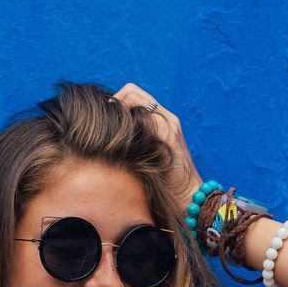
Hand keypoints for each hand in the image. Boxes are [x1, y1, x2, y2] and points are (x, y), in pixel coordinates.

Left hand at [108, 83, 203, 210]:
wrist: (187, 195)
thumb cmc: (163, 180)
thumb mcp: (144, 156)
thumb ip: (132, 142)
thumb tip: (104, 138)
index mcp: (160, 119)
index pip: (132, 94)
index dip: (114, 101)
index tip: (100, 118)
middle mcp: (166, 117)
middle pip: (133, 91)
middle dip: (113, 103)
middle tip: (100, 122)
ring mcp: (170, 125)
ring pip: (140, 103)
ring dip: (120, 113)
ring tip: (108, 131)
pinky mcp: (172, 137)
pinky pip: (150, 121)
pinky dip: (133, 125)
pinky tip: (122, 140)